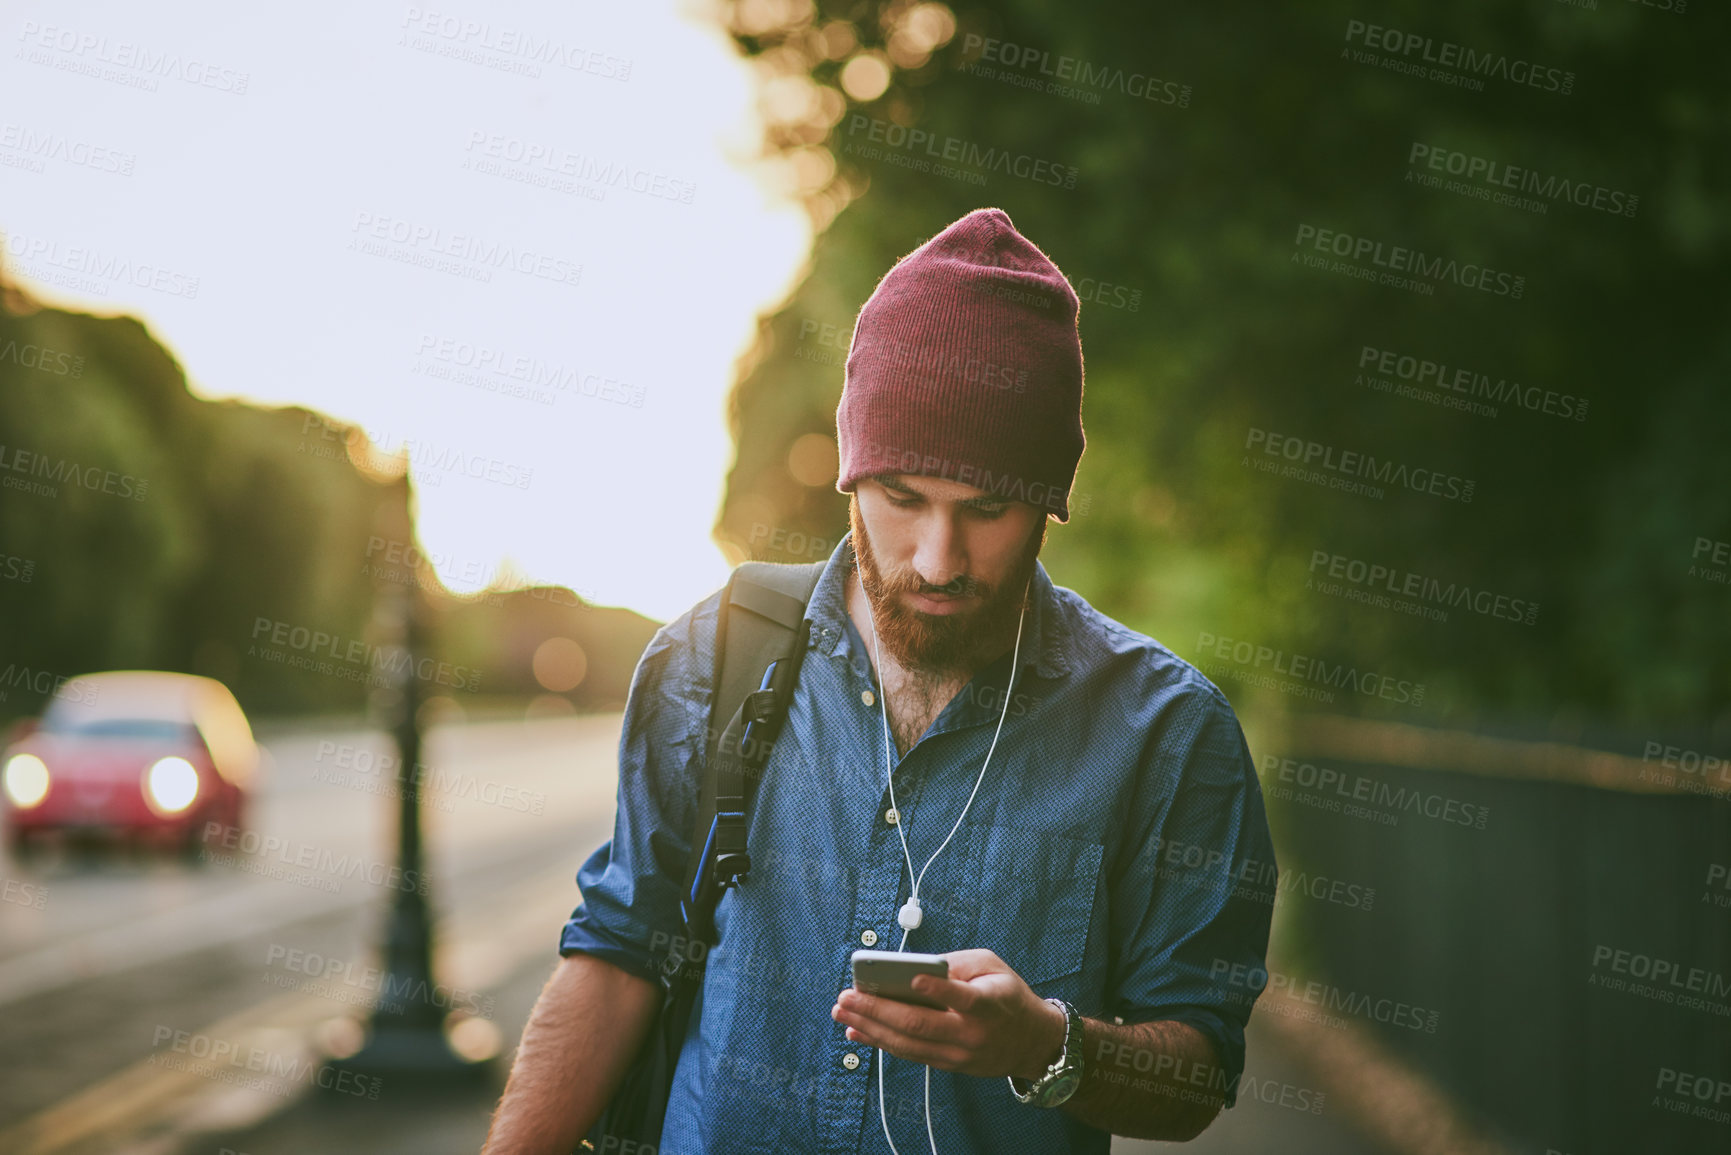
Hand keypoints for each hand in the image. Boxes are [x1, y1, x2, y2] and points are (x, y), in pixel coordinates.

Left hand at [830, 949, 1066, 1080]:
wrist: (1032, 1043)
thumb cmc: (1008, 995)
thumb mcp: (993, 966)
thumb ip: (957, 963)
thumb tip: (915, 966)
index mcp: (988, 1004)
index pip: (962, 998)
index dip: (938, 990)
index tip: (912, 978)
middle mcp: (971, 1034)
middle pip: (919, 1024)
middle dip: (878, 1010)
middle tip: (847, 997)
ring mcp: (958, 1055)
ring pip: (908, 1044)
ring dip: (870, 1028)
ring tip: (843, 1013)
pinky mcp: (949, 1066)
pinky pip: (910, 1054)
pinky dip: (881, 1042)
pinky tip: (858, 1031)